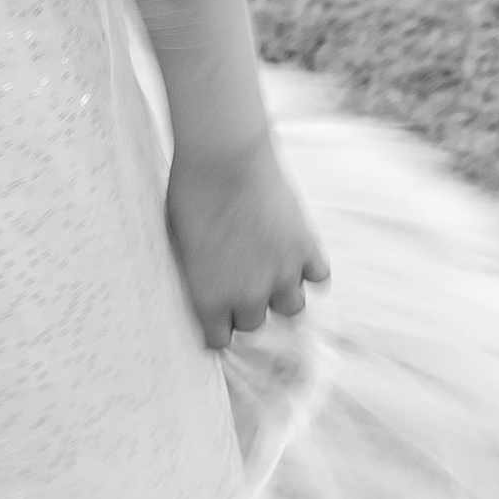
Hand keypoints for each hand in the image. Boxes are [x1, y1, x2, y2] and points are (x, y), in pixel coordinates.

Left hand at [166, 130, 328, 352]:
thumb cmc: (189, 193)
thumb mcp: (179, 244)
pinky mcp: (306, 248)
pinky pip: (319, 277)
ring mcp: (282, 274)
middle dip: (247, 308)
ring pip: (292, 309)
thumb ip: (197, 274)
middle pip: (255, 325)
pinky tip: (296, 254)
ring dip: (282, 294)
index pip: (219, 340)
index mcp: (209, 299)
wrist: (223, 157)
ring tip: (272, 272)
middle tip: (242, 284)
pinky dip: (310, 270)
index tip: (217, 316)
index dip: (217, 327)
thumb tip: (208, 284)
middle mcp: (248, 295)